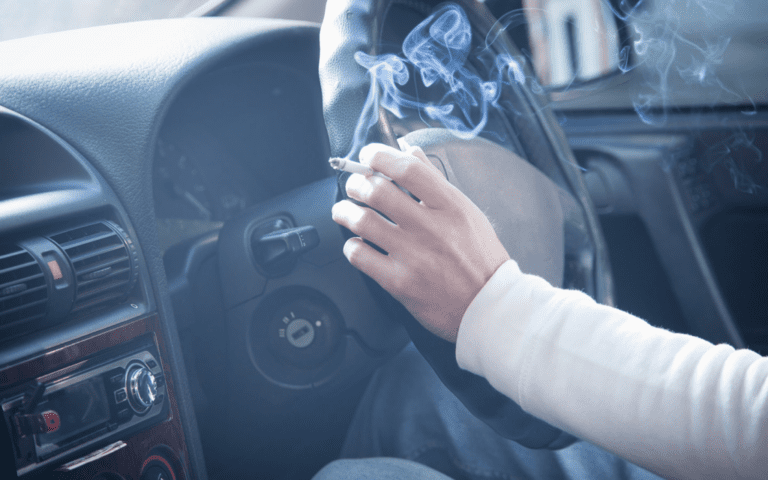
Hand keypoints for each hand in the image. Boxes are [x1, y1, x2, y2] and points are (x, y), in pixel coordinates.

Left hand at [331, 143, 509, 341]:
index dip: (380, 155)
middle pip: (378, 190)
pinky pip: (360, 255)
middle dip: (356, 183)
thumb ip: (435, 181)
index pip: (408, 168)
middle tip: (354, 186)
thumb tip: (410, 151)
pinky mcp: (399, 282)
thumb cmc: (480, 260)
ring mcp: (413, 255)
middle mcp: (431, 228)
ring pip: (362, 221)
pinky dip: (351, 245)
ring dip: (345, 211)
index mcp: (451, 206)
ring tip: (344, 210)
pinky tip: (357, 243)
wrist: (489, 306)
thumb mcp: (467, 212)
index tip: (368, 156)